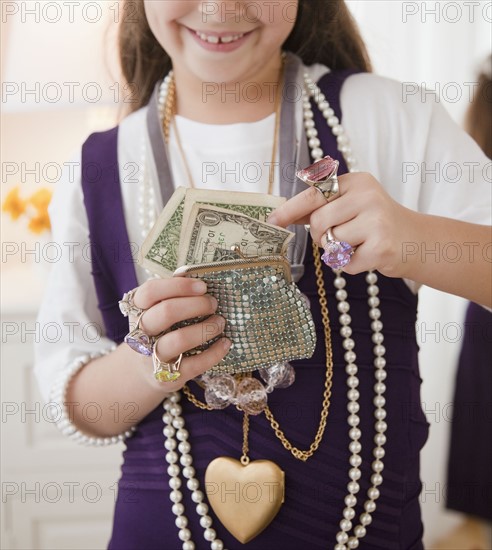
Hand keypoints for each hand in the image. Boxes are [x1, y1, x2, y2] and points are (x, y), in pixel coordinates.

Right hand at [129, 278, 230, 389]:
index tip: (202, 286)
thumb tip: (194, 275)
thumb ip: (171, 295)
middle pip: (166, 313)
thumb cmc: (158, 332)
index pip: (150, 292)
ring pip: (179, 339)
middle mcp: (141, 333)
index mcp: (138, 311)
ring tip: (220, 322)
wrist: (141, 372)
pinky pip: (194, 364)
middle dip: (196, 305)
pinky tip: (225, 343)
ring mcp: (152, 357)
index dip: (178, 285)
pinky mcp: (167, 377)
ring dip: (206, 328)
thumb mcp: (156, 312)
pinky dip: (215, 353)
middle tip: (213, 303)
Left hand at [268, 172, 415, 277]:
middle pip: (318, 221)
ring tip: (357, 243)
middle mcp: (368, 196)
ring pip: (331, 242)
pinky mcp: (382, 246)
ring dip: (337, 250)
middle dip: (321, 235)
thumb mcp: (349, 205)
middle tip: (337, 236)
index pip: (314, 195)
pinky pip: (344, 262)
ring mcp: (377, 220)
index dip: (289, 210)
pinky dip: (349, 265)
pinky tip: (367, 255)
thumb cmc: (374, 223)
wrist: (415, 241)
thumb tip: (280, 214)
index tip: (271, 221)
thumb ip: (318, 207)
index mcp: (356, 182)